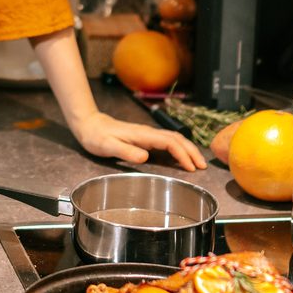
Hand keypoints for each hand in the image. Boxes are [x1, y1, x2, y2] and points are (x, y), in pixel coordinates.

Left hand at [69, 110, 204, 171]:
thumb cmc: (96, 137)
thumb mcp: (107, 146)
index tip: (191, 168)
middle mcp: (148, 133)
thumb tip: (145, 157)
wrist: (89, 125)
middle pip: (176, 139)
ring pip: (174, 139)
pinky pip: (167, 142)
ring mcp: (147, 135)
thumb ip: (126, 151)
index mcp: (142, 135)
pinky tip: (181, 158)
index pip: (169, 142)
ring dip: (187, 149)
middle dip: (191, 151)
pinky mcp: (145, 138)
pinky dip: (179, 149)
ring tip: (198, 163)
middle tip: (203, 167)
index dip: (182, 154)